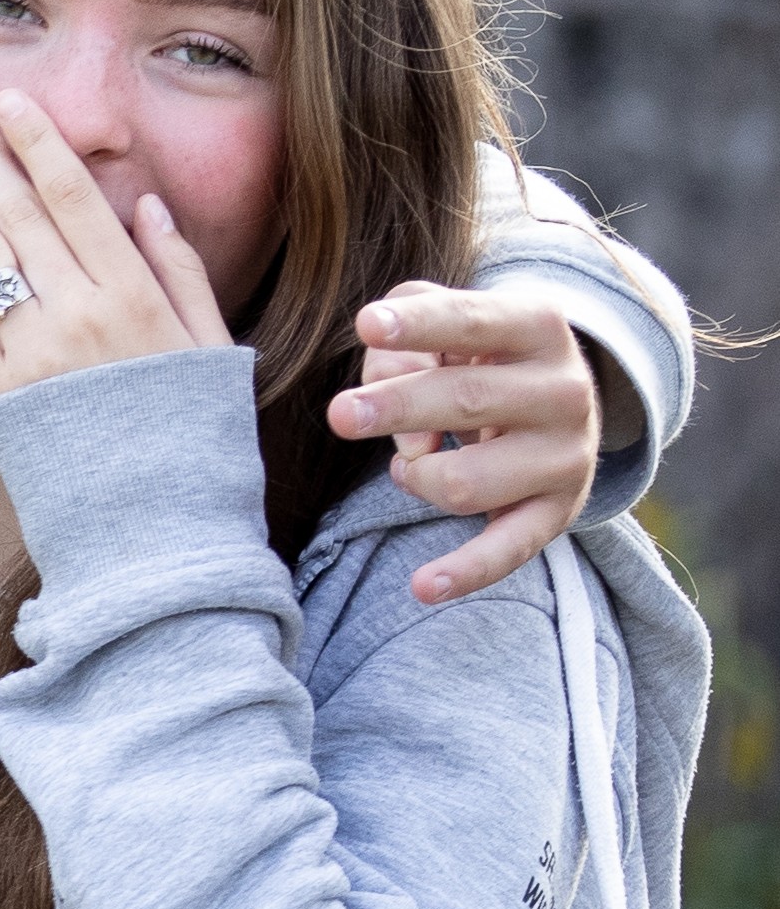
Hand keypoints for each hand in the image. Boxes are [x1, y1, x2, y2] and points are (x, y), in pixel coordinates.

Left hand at [0, 89, 231, 403]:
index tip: (12, 104)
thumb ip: (180, 270)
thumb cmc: (194, 429)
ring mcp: (31, 356)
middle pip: (21, 219)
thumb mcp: (210, 343)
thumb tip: (146, 203)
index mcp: (133, 296)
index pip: (74, 198)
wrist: (160, 523)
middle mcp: (77, 316)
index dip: (38, 145)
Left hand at [330, 284, 597, 604]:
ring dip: (415, 474)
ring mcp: (565, 456)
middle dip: (395, 409)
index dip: (420, 324)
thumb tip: (399, 416)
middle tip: (342, 414)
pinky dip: (468, 570)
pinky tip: (424, 585)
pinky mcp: (557, 510)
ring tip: (410, 463)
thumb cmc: (474, 355)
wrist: (555, 405)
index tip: (366, 326)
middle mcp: (564, 391)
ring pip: (465, 480)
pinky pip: (510, 548)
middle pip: (464, 402)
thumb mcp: (442, 324)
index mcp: (538, 327)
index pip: (473, 322)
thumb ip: (405, 341)